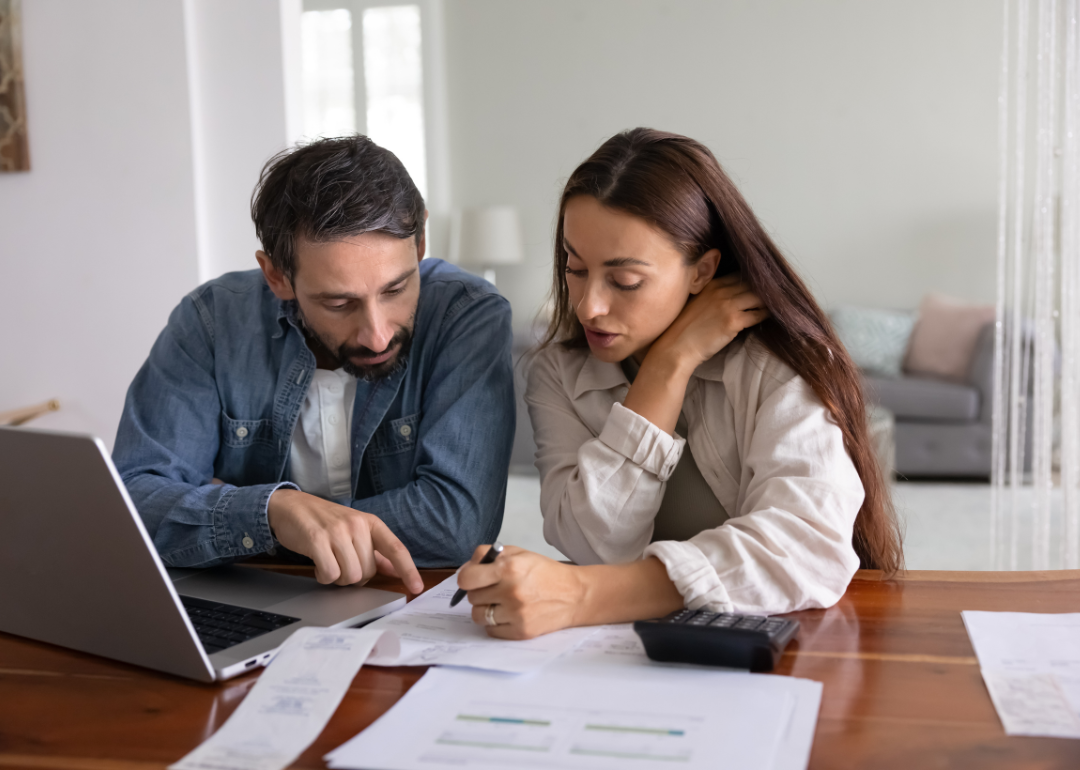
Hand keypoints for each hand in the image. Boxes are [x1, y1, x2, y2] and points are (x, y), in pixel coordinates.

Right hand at [266, 488, 422, 592]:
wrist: (292, 506)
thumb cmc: (325, 521)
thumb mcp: (355, 531)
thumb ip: (376, 551)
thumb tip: (396, 570)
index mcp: (371, 522)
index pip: (395, 548)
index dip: (408, 570)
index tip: (417, 587)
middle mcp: (357, 525)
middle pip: (368, 572)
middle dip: (354, 576)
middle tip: (341, 564)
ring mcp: (337, 531)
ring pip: (350, 576)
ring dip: (338, 578)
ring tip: (329, 562)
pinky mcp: (317, 540)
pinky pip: (330, 574)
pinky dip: (324, 577)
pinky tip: (318, 565)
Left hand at [456, 545, 586, 639]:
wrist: (575, 595)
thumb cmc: (545, 572)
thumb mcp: (519, 553)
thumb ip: (489, 556)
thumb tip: (466, 569)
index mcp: (509, 568)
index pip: (466, 579)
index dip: (467, 578)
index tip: (472, 579)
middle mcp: (511, 591)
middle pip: (472, 597)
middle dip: (480, 592)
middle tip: (495, 588)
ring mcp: (516, 614)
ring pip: (479, 616)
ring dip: (486, 609)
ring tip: (501, 602)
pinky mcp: (521, 631)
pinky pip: (491, 630)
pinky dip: (496, 623)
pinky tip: (509, 614)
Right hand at [652, 275, 769, 369]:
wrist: (675, 347)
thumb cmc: (684, 330)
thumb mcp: (697, 303)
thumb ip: (713, 295)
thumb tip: (734, 296)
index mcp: (711, 284)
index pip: (739, 275)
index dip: (753, 280)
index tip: (763, 286)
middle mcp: (720, 290)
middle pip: (752, 283)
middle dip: (765, 288)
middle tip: (778, 293)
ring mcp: (727, 304)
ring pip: (758, 297)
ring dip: (769, 301)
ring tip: (778, 304)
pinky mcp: (733, 321)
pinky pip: (757, 314)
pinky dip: (765, 315)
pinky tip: (770, 317)